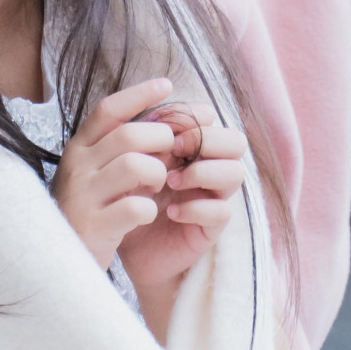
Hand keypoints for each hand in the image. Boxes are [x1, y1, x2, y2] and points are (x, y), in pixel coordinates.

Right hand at [52, 79, 179, 270]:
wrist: (56, 263)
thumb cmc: (85, 211)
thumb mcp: (94, 173)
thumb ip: (118, 149)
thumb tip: (163, 123)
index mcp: (78, 149)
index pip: (108, 110)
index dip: (139, 94)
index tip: (167, 85)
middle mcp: (77, 167)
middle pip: (129, 135)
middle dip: (161, 140)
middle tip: (173, 153)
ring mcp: (84, 196)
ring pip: (135, 165)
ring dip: (157, 173)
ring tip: (157, 185)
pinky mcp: (95, 227)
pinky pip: (136, 207)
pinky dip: (150, 209)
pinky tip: (146, 214)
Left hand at [117, 106, 246, 309]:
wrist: (114, 241)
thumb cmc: (121, 193)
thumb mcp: (127, 159)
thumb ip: (140, 134)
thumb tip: (152, 108)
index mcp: (189, 146)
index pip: (211, 119)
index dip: (192, 115)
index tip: (159, 121)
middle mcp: (208, 168)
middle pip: (236, 141)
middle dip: (206, 139)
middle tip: (174, 147)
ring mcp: (213, 197)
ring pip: (236, 173)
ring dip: (203, 172)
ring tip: (169, 181)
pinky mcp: (210, 227)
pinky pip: (222, 211)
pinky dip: (196, 208)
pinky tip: (170, 211)